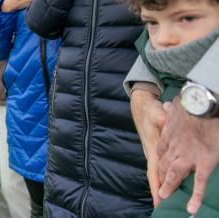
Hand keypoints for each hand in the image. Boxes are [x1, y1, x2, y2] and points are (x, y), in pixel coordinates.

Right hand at [130, 89, 165, 205]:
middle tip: (164, 208)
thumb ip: (161, 119)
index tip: (159, 202)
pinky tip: (170, 180)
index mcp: (152, 149)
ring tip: (166, 200)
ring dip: (161, 185)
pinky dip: (164, 175)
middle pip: (155, 177)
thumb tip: (165, 121)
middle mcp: (152, 153)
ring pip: (158, 172)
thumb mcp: (156, 114)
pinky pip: (161, 166)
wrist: (141, 105)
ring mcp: (154, 151)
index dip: (156, 188)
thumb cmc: (149, 110)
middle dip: (158, 192)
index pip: (154, 173)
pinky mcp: (157, 148)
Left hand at [156, 98, 218, 213]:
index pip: (161, 149)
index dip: (159, 158)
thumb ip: (170, 110)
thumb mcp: (176, 105)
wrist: (200, 103)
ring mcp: (187, 156)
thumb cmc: (191, 103)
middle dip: (161, 176)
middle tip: (158, 187)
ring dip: (169, 186)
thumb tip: (166, 106)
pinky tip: (192, 209)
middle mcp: (174, 147)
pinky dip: (195, 197)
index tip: (159, 166)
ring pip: (175, 175)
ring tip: (164, 197)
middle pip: (164, 164)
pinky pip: (199, 183)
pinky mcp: (203, 161)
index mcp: (169, 134)